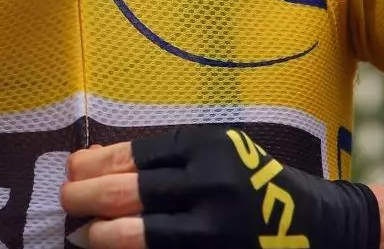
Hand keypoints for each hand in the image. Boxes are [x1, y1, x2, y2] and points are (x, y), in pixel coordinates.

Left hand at [60, 126, 380, 248]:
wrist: (318, 227)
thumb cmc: (254, 183)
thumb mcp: (219, 154)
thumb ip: (167, 160)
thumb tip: (93, 165)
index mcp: (210, 148)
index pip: (137, 155)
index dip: (96, 164)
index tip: (71, 168)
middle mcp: (212, 185)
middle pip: (130, 193)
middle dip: (87, 197)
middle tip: (65, 200)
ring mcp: (215, 230)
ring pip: (141, 234)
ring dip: (102, 235)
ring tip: (81, 235)